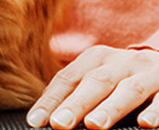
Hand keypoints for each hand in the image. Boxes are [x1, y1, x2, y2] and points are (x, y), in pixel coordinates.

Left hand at [27, 46, 158, 129]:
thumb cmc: (123, 78)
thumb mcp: (99, 78)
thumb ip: (78, 94)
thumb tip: (49, 118)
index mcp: (95, 59)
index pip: (68, 79)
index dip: (51, 100)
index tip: (35, 121)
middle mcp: (119, 62)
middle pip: (94, 82)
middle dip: (76, 104)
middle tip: (59, 124)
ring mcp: (146, 72)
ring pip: (128, 89)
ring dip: (110, 107)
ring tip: (94, 124)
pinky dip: (155, 111)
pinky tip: (145, 124)